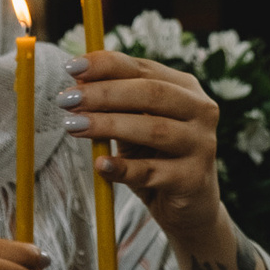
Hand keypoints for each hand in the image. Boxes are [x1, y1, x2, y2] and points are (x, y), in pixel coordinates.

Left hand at [58, 49, 226, 241]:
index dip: (106, 65)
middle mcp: (201, 111)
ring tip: (73, 126)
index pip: (143, 68)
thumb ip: (113, 102)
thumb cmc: (155, 156)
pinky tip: (101, 165)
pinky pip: (152, 171)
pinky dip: (123, 167)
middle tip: (67, 100)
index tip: (71, 67)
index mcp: (186, 88)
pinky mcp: (193, 179)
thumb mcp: (134, 123)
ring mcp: (202, 144)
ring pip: (154, 130)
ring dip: (109, 126)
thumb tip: (77, 77)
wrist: (188, 204)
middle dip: (104, 94)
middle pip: (151, 94)